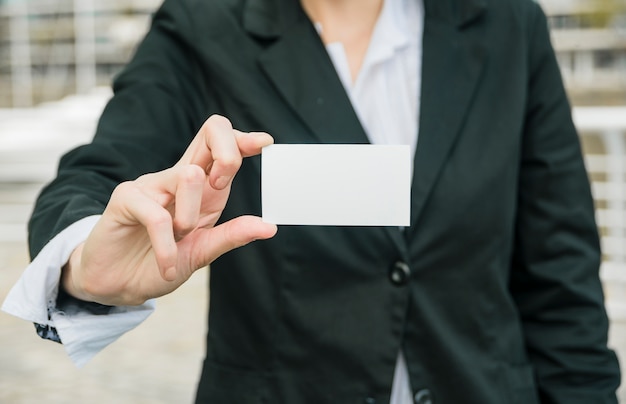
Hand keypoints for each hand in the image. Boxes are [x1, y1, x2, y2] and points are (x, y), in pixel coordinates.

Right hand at [61, 115, 276, 305]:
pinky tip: (166, 265)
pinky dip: (167, 248)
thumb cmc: (158, 263)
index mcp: (201, 186)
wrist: (118, 286)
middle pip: (211, 131)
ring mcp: (151, 183)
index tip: (265, 143)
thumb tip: (269, 227)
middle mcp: (177, 177)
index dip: (243, 139)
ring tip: (179, 241)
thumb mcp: (202, 252)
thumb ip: (232, 236)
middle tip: (220, 188)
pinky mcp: (125, 197)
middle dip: (229, 155)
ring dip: (190, 217)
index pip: (221, 144)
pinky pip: (158, 216)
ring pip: (189, 176)